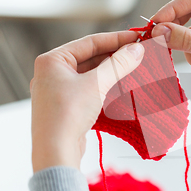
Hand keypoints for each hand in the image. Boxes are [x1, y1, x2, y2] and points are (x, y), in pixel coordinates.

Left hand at [30, 31, 144, 172]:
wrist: (56, 152)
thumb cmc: (68, 114)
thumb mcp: (97, 84)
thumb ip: (118, 64)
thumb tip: (137, 49)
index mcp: (52, 60)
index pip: (89, 42)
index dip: (116, 39)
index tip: (137, 38)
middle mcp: (52, 72)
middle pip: (90, 57)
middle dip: (115, 56)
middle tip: (139, 53)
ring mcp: (58, 90)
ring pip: (91, 73)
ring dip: (112, 71)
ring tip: (134, 67)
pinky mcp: (67, 105)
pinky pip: (89, 88)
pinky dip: (105, 85)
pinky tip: (121, 85)